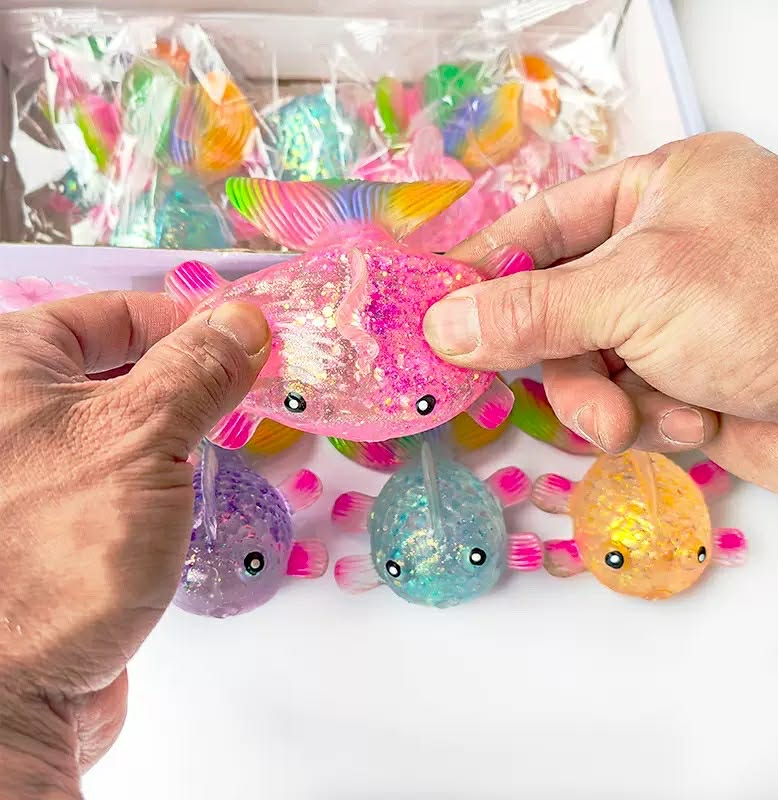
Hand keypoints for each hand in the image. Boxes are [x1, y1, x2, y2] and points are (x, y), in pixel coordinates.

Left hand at [0, 292, 269, 795]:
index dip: (182, 323)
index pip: (110, 316)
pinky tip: (183, 499)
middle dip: (184, 381)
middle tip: (243, 397)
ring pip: (119, 426)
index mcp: (5, 366)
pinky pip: (114, 476)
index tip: (242, 345)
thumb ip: (196, 371)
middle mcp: (7, 414)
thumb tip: (243, 320)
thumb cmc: (58, 549)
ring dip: (174, 433)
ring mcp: (27, 473)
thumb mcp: (142, 437)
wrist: (6, 700)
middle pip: (115, 368)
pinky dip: (155, 477)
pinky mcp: (49, 525)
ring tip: (223, 447)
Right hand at [424, 133, 777, 497]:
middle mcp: (661, 256)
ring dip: (604, 401)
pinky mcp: (689, 385)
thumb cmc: (776, 302)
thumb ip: (532, 310)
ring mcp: (674, 324)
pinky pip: (628, 405)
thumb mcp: (638, 290)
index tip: (433, 308)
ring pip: (586, 369)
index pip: (541, 225)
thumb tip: (443, 326)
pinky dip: (652, 420)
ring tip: (640, 416)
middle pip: (555, 309)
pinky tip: (701, 419)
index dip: (484, 267)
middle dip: (558, 361)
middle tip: (564, 390)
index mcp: (657, 195)